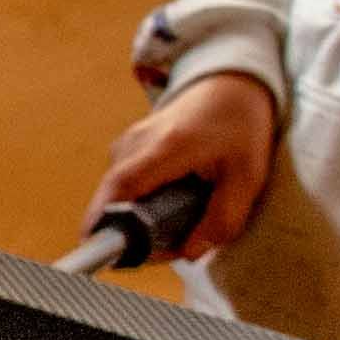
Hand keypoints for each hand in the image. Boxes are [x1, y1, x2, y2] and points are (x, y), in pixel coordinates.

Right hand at [92, 72, 281, 255]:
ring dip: (135, 218)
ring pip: (116, 193)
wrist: (229, 86)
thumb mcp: (246, 178)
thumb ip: (222, 220)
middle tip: (163, 249)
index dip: (102, 217)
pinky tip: (166, 204)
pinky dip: (136, 203)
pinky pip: (121, 184)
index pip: (122, 185)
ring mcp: (128, 141)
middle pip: (113, 196)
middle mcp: (139, 140)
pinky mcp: (127, 145)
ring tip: (173, 223)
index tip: (92, 245)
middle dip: (130, 232)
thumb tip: (188, 253)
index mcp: (169, 146)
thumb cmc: (240, 129)